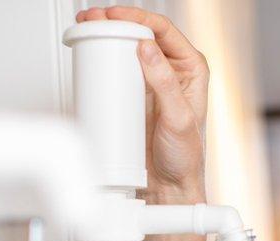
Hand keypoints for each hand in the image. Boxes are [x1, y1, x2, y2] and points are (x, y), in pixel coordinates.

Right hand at [75, 6, 207, 203]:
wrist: (168, 185)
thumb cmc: (185, 157)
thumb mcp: (178, 118)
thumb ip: (164, 83)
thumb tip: (147, 48)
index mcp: (191, 69)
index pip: (164, 30)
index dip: (138, 17)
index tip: (115, 16)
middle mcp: (173, 71)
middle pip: (143, 32)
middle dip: (117, 21)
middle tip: (94, 18)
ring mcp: (151, 81)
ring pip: (129, 47)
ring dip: (108, 35)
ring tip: (88, 28)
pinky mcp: (133, 94)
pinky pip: (117, 68)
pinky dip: (104, 56)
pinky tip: (91, 51)